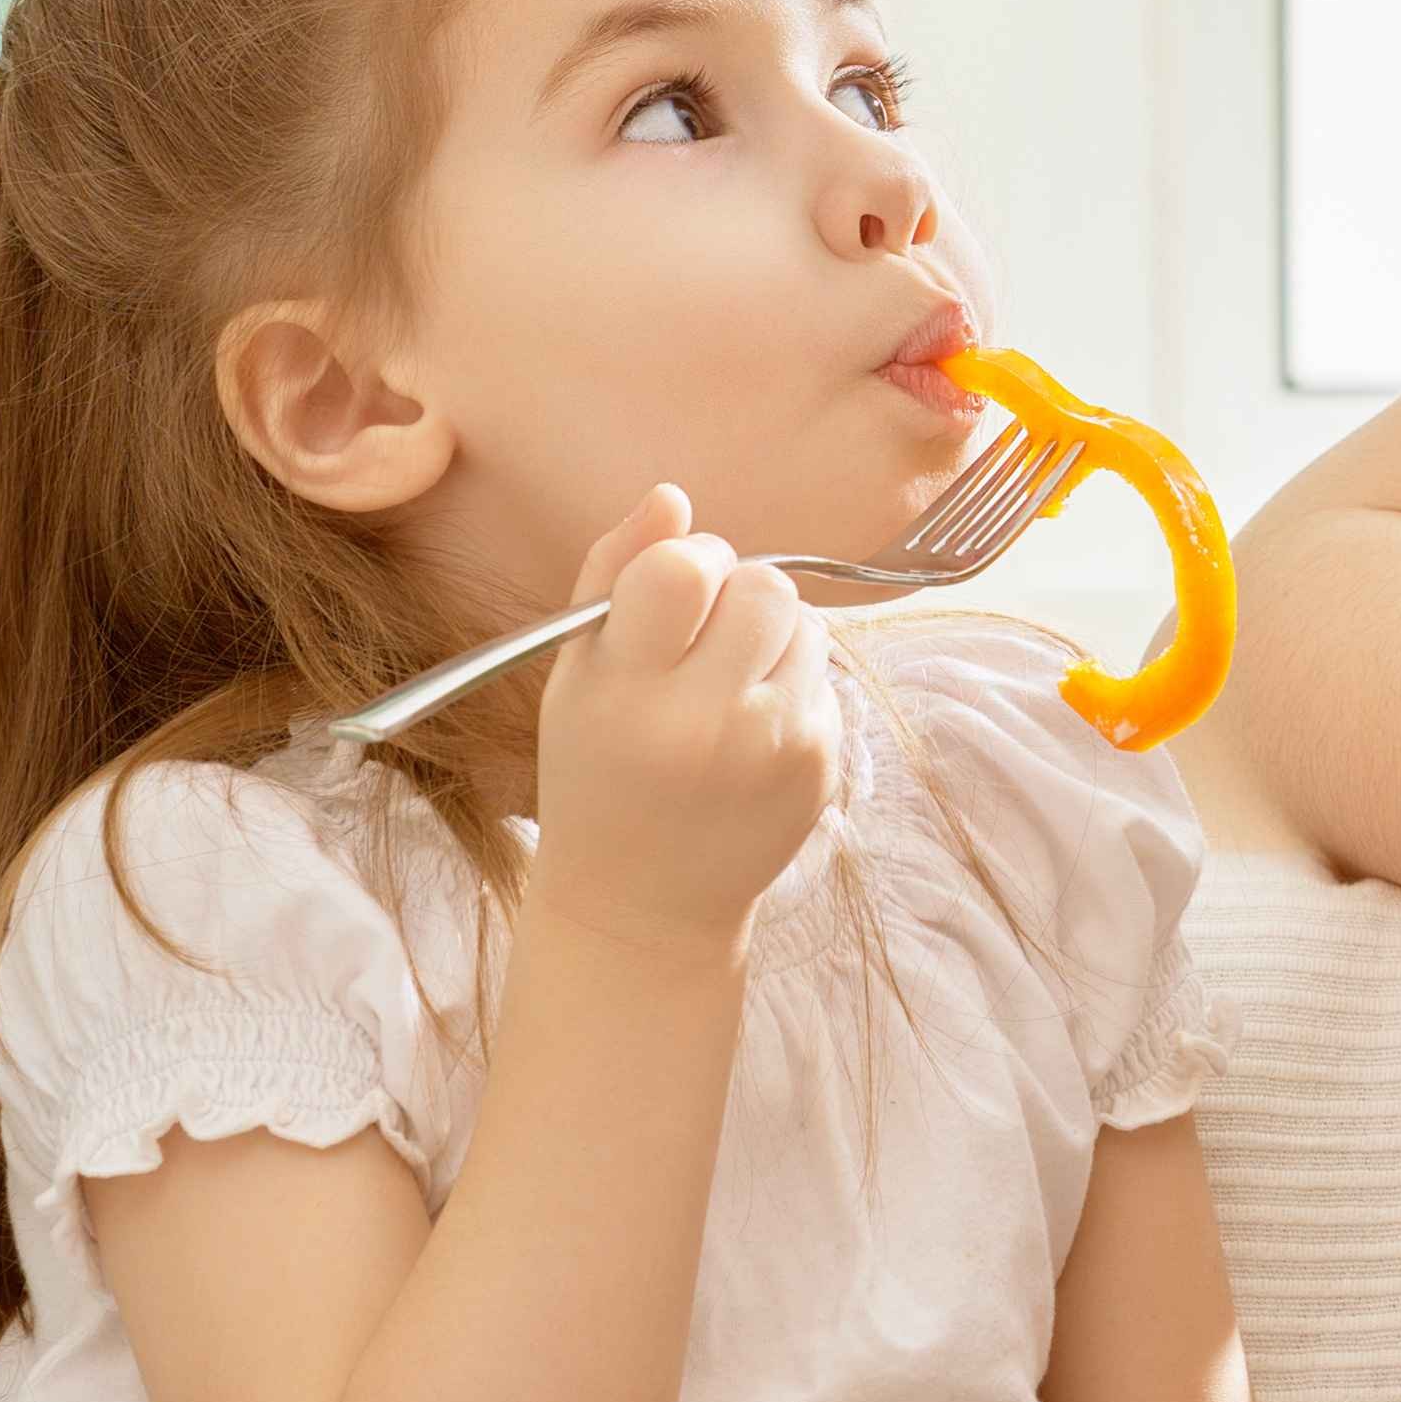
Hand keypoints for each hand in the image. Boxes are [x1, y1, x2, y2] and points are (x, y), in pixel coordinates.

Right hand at [526, 485, 844, 961]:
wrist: (646, 906)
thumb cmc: (599, 773)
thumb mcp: (576, 675)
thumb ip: (614, 573)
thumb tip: (673, 495)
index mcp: (626, 694)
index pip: (681, 568)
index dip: (686, 562)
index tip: (672, 595)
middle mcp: (706, 723)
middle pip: (763, 584)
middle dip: (735, 596)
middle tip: (701, 645)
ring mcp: (775, 748)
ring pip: (804, 623)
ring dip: (768, 638)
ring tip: (723, 692)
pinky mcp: (823, 766)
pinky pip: (824, 674)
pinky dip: (791, 686)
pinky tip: (750, 735)